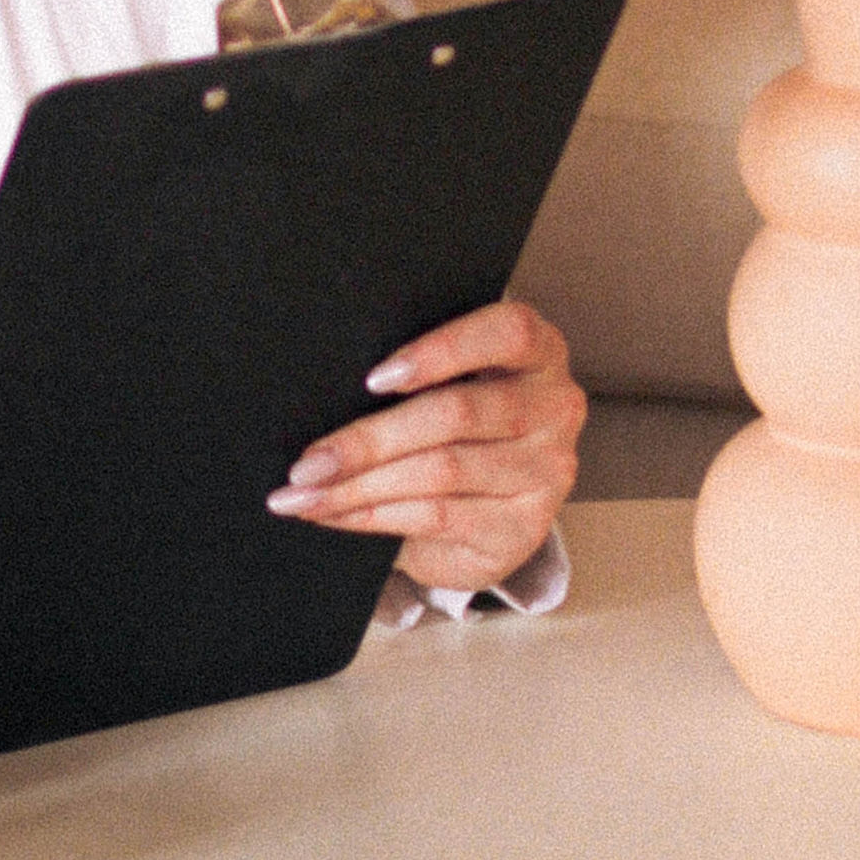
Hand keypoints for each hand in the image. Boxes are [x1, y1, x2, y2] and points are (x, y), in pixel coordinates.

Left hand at [264, 301, 584, 594]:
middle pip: (457, 413)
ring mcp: (546, 472)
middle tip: (309, 460)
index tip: (374, 378)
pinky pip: (435, 516)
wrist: (487, 509)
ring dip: (358, 486)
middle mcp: (555, 408)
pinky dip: (372, 515)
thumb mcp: (448, 384)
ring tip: (304, 494)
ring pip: (439, 472)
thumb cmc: (456, 426)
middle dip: (369, 440)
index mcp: (539, 353)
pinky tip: (334, 514)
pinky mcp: (523, 527)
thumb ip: (415, 372)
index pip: (509, 333)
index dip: (441, 351)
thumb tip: (328, 383)